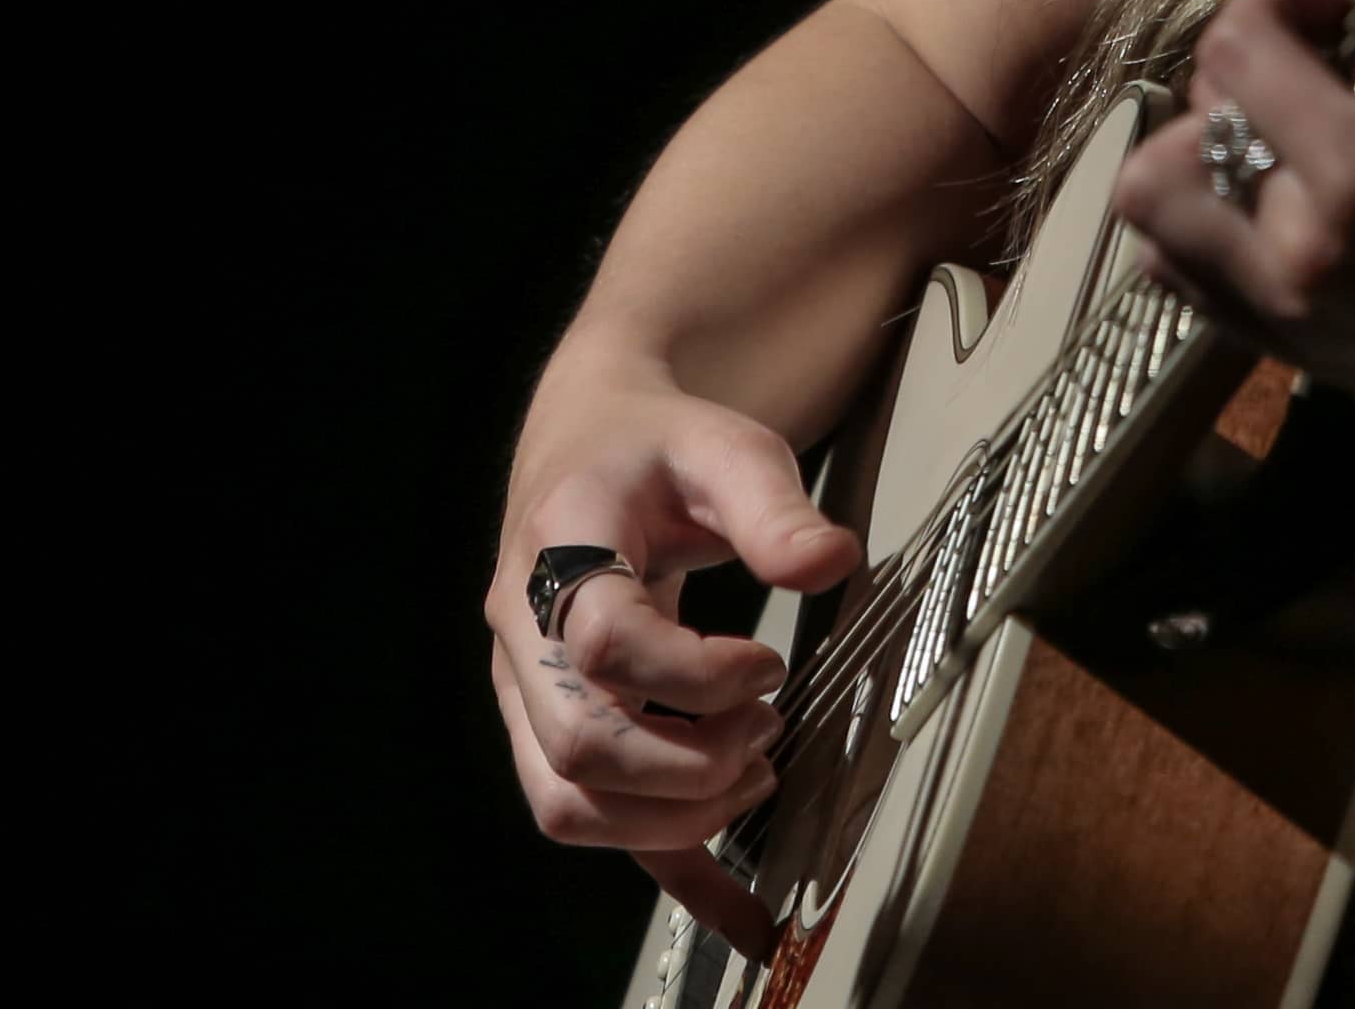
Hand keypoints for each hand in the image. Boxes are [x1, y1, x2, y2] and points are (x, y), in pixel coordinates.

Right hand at [489, 373, 860, 943]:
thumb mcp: (724, 447)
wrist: (589, 444)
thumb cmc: (654, 449)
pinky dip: (669, 873)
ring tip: (755, 773)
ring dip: (672, 815)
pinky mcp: (557, 733)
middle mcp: (523, 635)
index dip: (696, 676)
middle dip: (687, 764)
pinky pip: (600, 824)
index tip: (769, 663)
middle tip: (766, 731)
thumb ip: (776, 507)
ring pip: (569, 805)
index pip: (604, 648)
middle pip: (577, 749)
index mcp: (555, 553)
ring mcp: (528, 695)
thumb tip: (831, 564)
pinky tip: (740, 911)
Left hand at [1110, 0, 1354, 442]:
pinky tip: (1275, 202)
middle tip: (1308, 75)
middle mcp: (1307, 256)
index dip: (1279, 2)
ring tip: (1278, 140)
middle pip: (1177, 131)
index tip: (1338, 9)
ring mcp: (1291, 320)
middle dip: (1237, 82)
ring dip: (1201, 158)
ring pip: (1155, 211)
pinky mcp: (1292, 362)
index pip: (1238, 47)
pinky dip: (1204, 228)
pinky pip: (1180, 279)